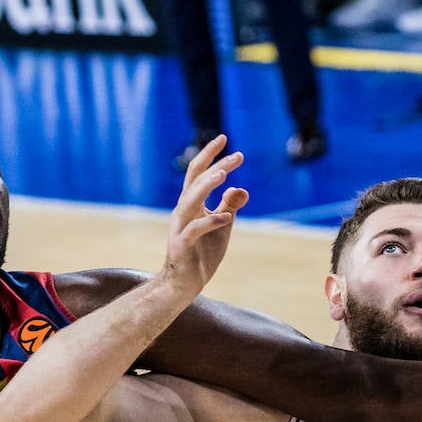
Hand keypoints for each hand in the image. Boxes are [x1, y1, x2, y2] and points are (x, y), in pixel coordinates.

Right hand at [162, 134, 248, 297]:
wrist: (184, 283)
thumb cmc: (202, 253)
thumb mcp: (222, 226)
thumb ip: (230, 206)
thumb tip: (241, 187)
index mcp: (191, 203)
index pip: (198, 172)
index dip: (211, 155)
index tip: (225, 138)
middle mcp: (183, 211)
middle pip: (196, 181)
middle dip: (216, 165)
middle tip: (238, 155)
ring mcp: (180, 227)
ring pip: (189, 200)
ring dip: (205, 187)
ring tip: (223, 175)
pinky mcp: (182, 245)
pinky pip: (194, 230)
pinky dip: (210, 222)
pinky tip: (226, 218)